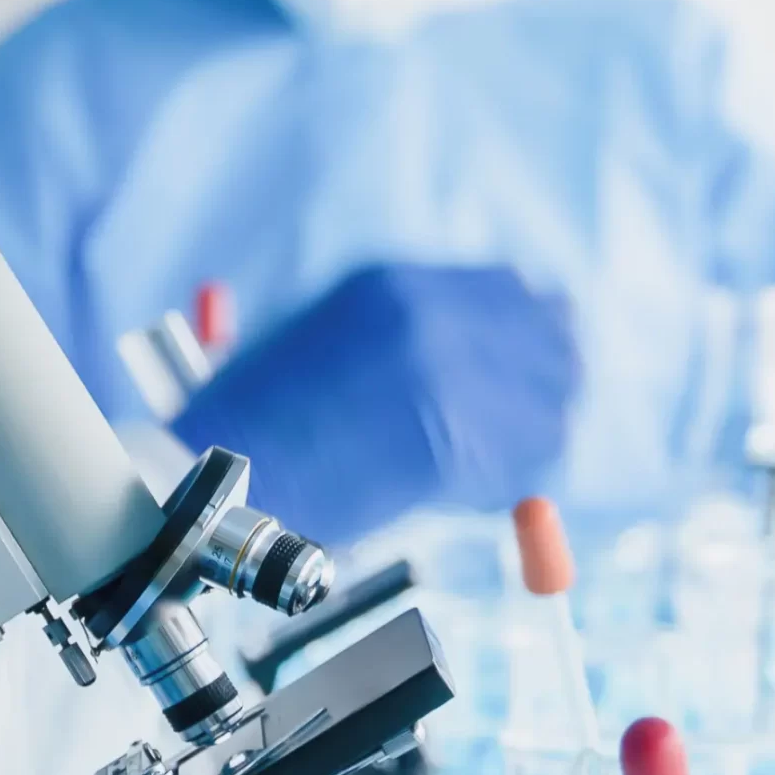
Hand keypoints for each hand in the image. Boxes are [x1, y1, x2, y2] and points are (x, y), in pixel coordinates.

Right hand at [172, 264, 578, 544]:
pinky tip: (461, 489)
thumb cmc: (256, 418)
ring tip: (482, 460)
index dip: (529, 328)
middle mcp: (432, 318)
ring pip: (548, 405)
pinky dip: (506, 482)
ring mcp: (449, 380)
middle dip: (545, 381)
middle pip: (548, 340)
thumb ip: (403, 328)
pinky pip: (524, 465)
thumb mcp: (327, 335)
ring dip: (529, 435)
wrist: (226, 472)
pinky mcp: (458, 444)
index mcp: (394, 284)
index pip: (510, 291)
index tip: (535, 355)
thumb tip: (481, 348)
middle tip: (529, 417)